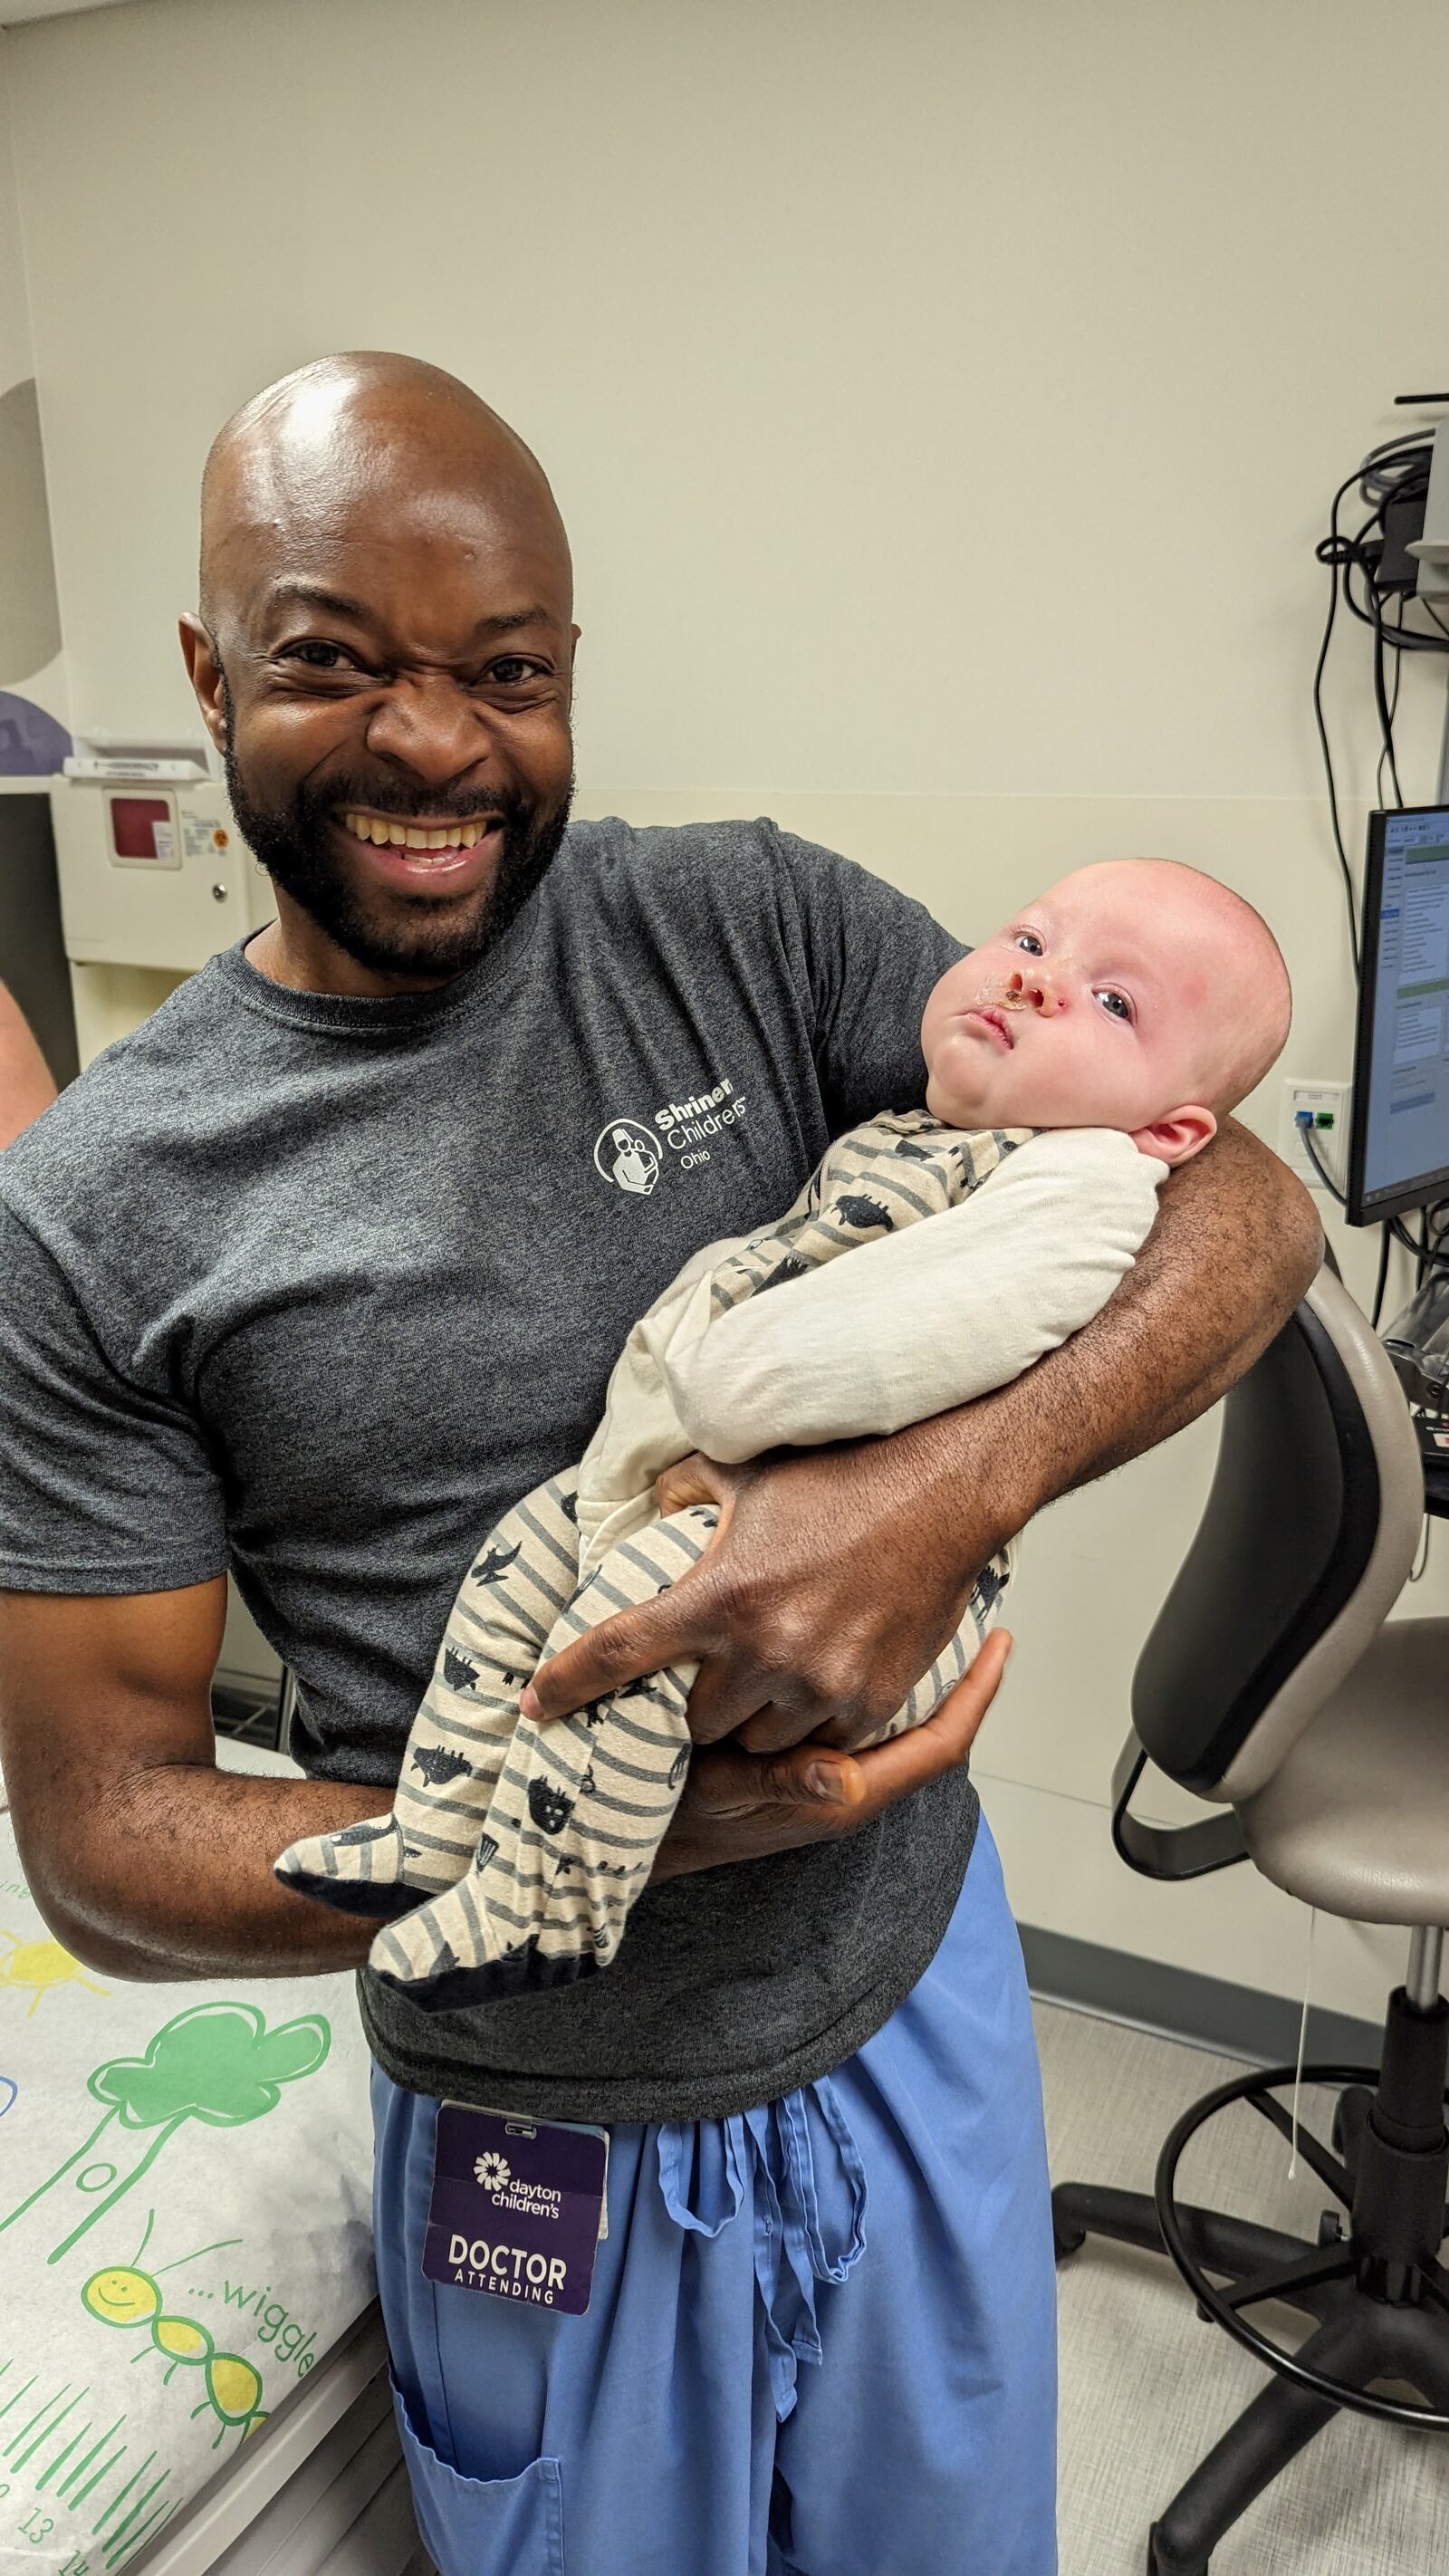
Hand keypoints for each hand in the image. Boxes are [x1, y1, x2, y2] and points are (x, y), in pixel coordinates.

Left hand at [520, 1439, 1002, 1755]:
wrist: (943, 1491)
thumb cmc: (842, 1476)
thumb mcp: (743, 1471)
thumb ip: (681, 1492)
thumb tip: (646, 1510)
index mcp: (721, 1596)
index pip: (617, 1652)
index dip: (566, 1684)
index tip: (535, 1704)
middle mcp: (765, 1650)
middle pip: (690, 1721)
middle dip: (684, 1708)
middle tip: (693, 1686)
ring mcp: (821, 1684)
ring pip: (753, 1742)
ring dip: (745, 1723)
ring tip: (754, 1689)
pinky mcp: (870, 1700)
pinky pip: (818, 1744)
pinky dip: (805, 1726)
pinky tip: (809, 1690)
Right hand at [648, 1626, 1011, 1880]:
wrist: (639, 1837)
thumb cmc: (682, 1820)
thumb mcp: (724, 1795)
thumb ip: (783, 1783)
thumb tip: (847, 1779)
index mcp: (847, 1795)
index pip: (940, 1743)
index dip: (976, 1695)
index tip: (1002, 1643)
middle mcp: (850, 1784)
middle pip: (931, 1723)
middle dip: (957, 1672)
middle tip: (976, 1606)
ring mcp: (832, 1770)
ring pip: (898, 1714)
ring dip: (921, 1667)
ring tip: (936, 1606)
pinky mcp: (807, 1754)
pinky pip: (862, 1710)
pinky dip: (879, 1673)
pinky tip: (867, 1631)